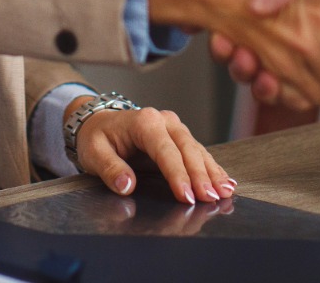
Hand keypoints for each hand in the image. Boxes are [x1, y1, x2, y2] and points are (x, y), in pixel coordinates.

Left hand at [71, 98, 233, 205]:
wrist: (98, 122)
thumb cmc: (96, 137)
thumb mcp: (93, 152)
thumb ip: (110, 169)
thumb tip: (127, 185)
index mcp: (144, 122)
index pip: (165, 151)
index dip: (177, 174)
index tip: (186, 196)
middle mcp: (165, 121)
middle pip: (188, 149)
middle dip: (201, 176)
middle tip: (211, 198)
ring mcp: (175, 128)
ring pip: (198, 150)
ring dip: (212, 172)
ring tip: (226, 191)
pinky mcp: (180, 138)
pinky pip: (199, 153)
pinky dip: (212, 168)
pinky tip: (225, 181)